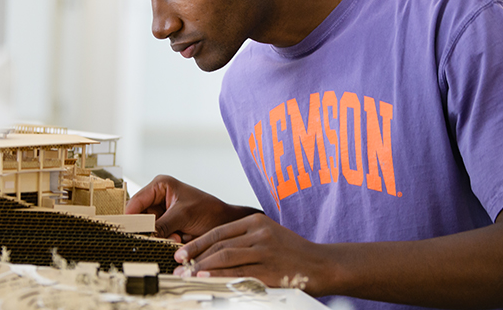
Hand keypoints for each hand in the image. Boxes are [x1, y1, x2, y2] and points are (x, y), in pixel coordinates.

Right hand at [125, 175, 258, 242]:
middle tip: (160, 236)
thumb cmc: (209, 211)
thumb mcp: (183, 216)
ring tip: (176, 237)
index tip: (126, 231)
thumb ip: (160, 224)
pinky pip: (157, 235)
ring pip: (148, 228)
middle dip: (149, 229)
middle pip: (139, 216)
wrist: (226, 224)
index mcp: (160, 185)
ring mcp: (161, 213)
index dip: (130, 217)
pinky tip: (178, 239)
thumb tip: (144, 235)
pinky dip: (165, 240)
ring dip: (159, 236)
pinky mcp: (166, 226)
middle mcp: (157, 198)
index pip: (136, 201)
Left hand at [172, 213, 335, 294]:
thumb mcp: (270, 236)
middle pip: (219, 245)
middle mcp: (259, 233)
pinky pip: (239, 274)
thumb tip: (214, 253)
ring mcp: (265, 251)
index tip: (181, 252)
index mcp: (256, 222)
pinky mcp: (270, 270)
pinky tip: (207, 280)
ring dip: (203, 267)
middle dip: (195, 256)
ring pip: (226, 258)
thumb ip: (246, 240)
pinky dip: (220, 277)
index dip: (197, 242)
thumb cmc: (294, 253)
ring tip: (187, 274)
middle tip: (179, 266)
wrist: (323, 264)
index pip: (219, 231)